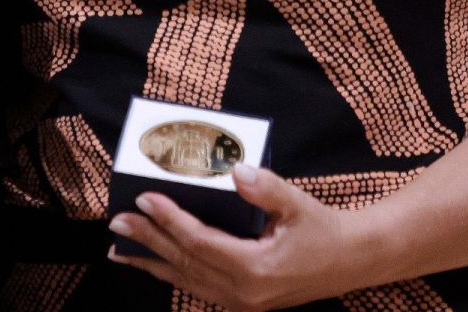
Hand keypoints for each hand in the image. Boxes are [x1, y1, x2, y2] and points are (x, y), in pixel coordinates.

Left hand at [107, 166, 363, 310]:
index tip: (144, 199)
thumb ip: (266, 187)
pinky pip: (198, 287)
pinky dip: (173, 273)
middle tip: (116, 222)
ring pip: (186, 280)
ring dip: (152, 262)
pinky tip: (156, 263)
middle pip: (184, 263)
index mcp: (255, 269)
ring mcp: (242, 303)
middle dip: (147, 241)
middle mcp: (243, 292)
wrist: (351, 262)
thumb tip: (237, 170)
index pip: (199, 242)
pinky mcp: (243, 303)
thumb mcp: (298, 204)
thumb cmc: (324, 229)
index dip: (169, 221)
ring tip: (119, 249)